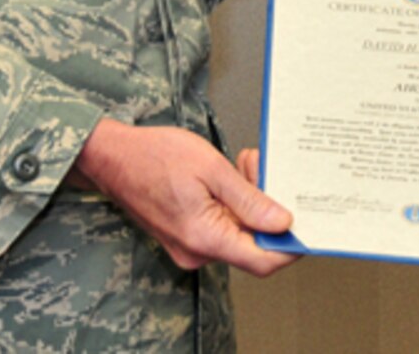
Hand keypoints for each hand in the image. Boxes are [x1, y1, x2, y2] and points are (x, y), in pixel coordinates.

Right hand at [69, 120, 295, 275]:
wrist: (112, 157)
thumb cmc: (155, 156)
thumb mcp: (212, 169)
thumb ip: (249, 200)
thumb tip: (282, 224)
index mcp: (205, 238)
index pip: (263, 261)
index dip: (290, 246)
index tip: (305, 222)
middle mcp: (198, 250)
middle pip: (252, 242)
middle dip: (266, 206)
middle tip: (260, 169)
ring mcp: (190, 245)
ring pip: (238, 230)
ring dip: (248, 199)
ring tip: (243, 164)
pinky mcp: (186, 235)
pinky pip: (221, 225)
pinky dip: (232, 202)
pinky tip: (230, 174)